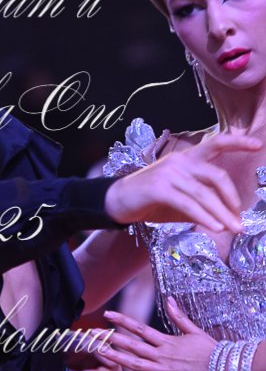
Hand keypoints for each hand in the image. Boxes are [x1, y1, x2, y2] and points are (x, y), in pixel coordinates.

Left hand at [101, 298, 214, 370]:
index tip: (107, 315)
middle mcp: (162, 355)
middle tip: (92, 334)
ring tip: (98, 352)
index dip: (122, 321)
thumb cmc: (211, 351)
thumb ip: (179, 317)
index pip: (140, 329)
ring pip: (135, 363)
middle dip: (110, 339)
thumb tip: (169, 299)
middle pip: (132, 345)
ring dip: (116, 358)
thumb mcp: (194, 331)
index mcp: (167, 341)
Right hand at [104, 132, 260, 233]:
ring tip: (234, 229)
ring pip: (204, 194)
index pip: (216, 143)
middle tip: (240, 220)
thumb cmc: (152, 199)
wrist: (118, 202)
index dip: (237, 142)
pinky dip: (204, 217)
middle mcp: (180, 161)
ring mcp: (169, 173)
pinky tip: (215, 227)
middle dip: (232, 200)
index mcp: (187, 158)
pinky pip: (188, 204)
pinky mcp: (159, 188)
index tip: (257, 145)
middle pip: (216, 177)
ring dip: (221, 214)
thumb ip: (202, 201)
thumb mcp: (181, 197)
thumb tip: (228, 217)